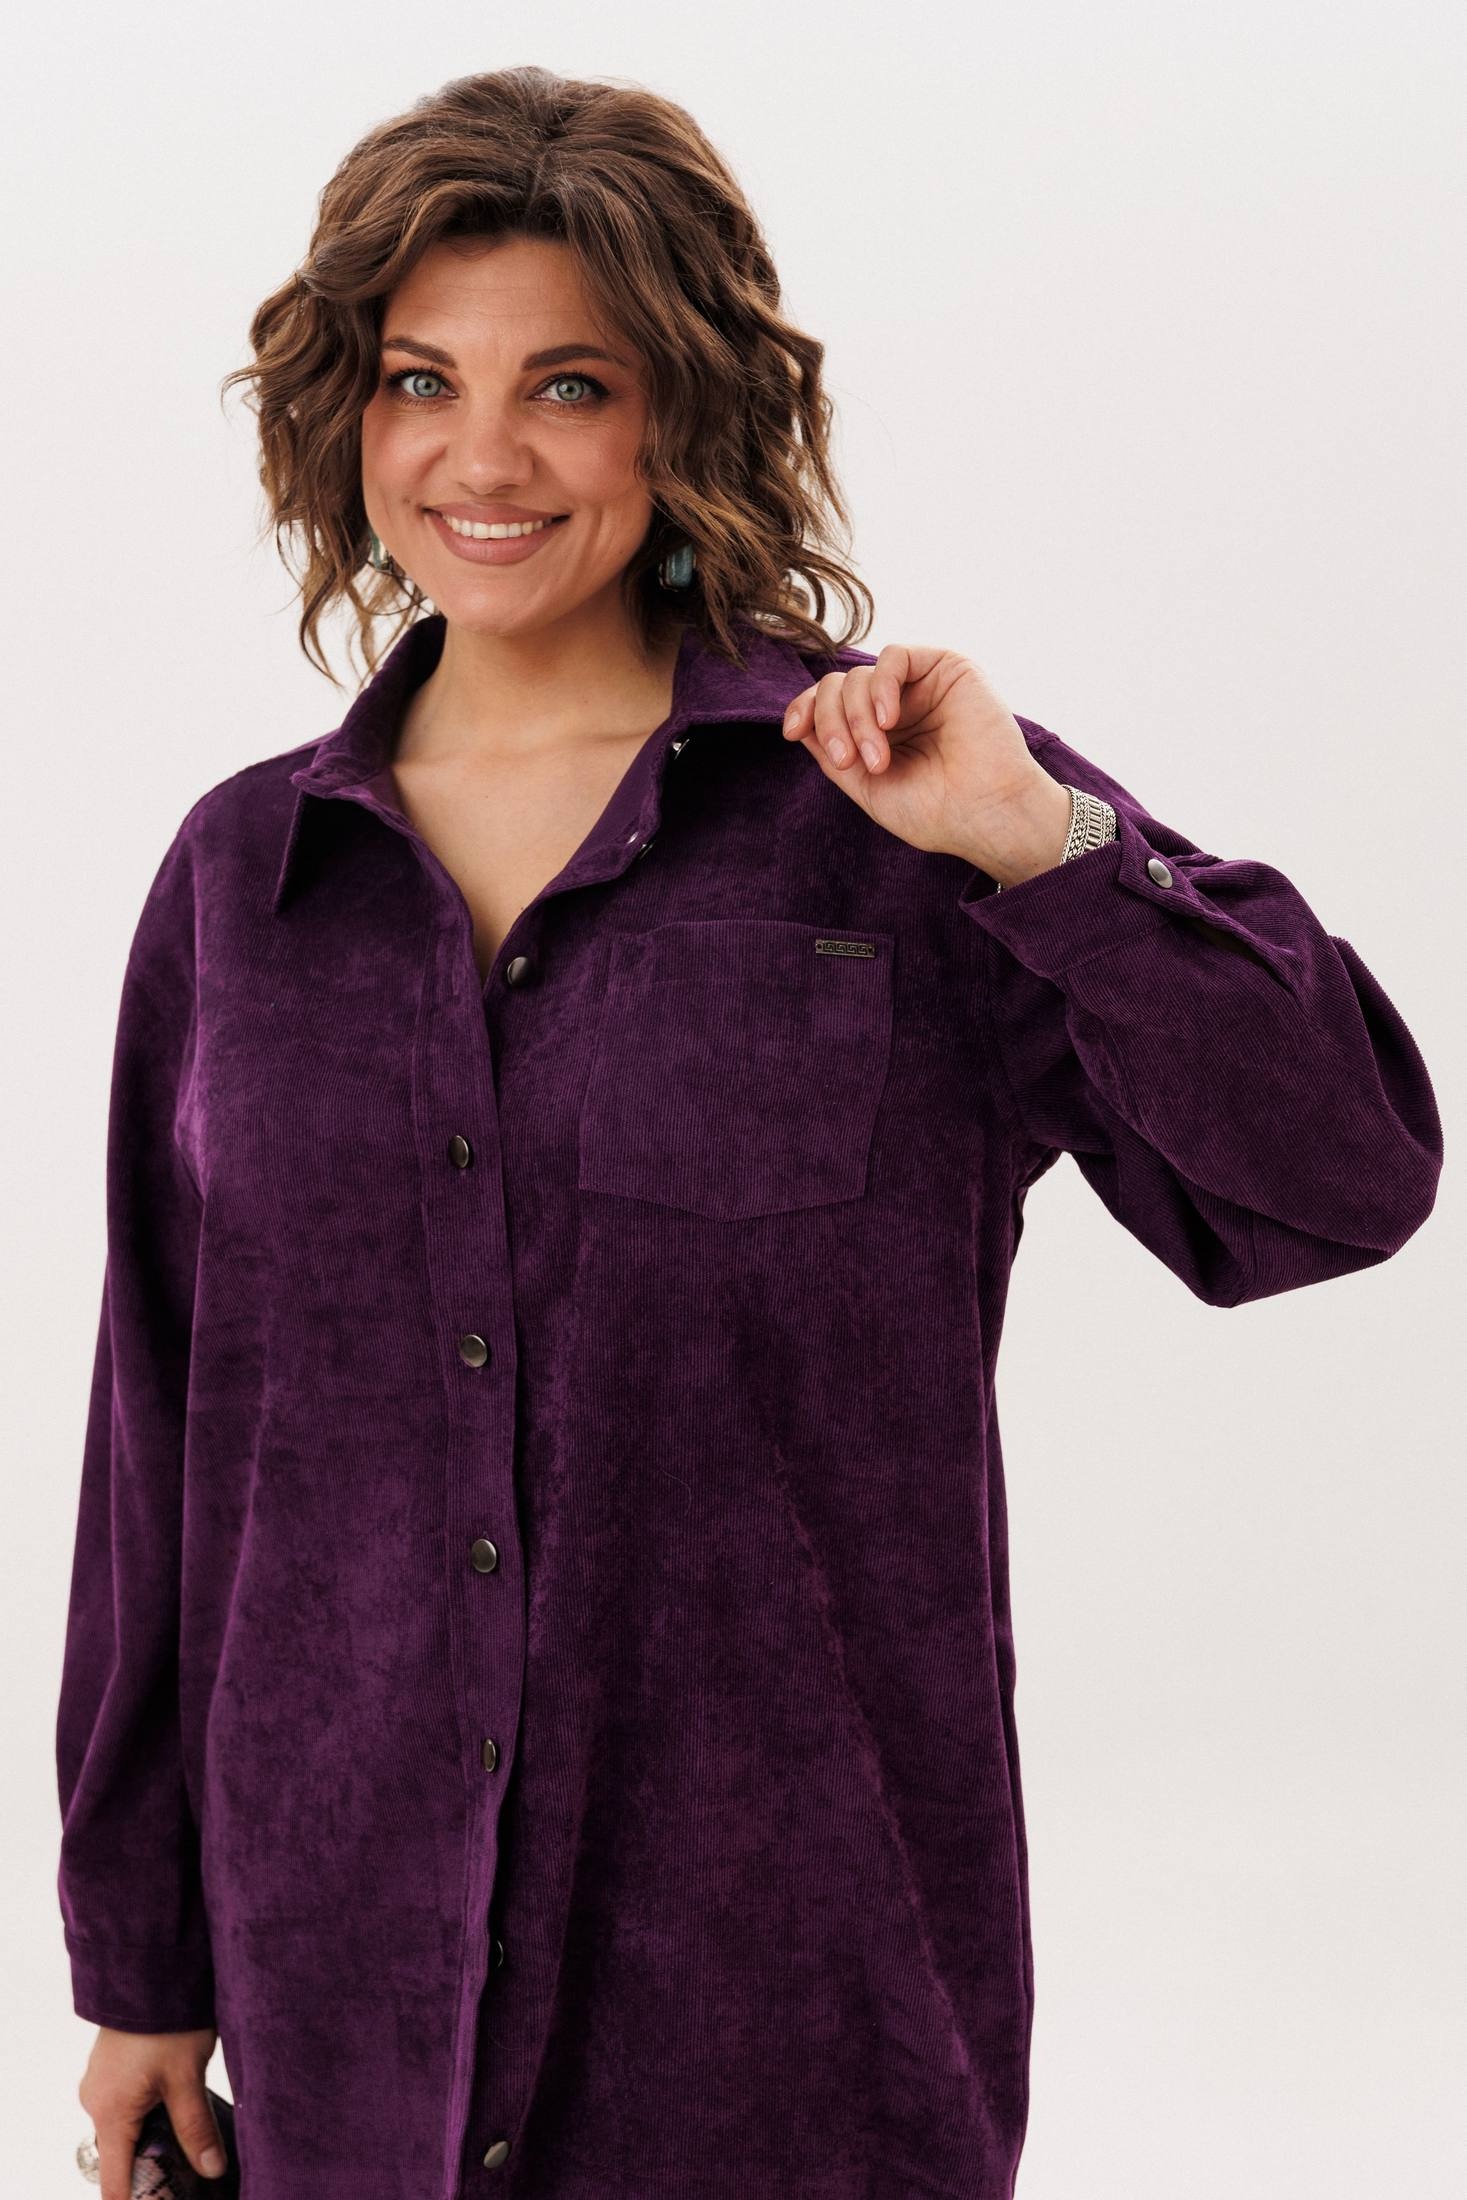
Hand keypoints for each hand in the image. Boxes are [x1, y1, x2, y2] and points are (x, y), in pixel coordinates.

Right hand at [78, 2026, 227, 2198]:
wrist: (152, 1966)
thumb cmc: (168, 2020)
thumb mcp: (188, 2077)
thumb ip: (196, 2128)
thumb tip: (211, 2169)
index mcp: (109, 2112)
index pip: (114, 2181)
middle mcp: (96, 2100)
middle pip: (122, 2153)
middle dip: (152, 2164)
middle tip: (187, 2169)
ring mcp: (100, 2082)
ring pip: (126, 2126)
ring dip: (152, 2133)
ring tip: (187, 2130)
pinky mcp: (110, 2066)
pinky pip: (125, 2102)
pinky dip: (147, 2110)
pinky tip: (175, 2100)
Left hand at [781, 642, 1074, 887]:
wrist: (986, 816)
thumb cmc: (936, 812)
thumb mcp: (866, 788)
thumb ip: (832, 755)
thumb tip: (798, 722)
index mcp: (879, 733)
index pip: (828, 704)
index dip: (804, 709)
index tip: (792, 731)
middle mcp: (898, 704)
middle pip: (837, 687)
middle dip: (831, 722)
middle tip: (848, 760)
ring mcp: (921, 686)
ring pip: (860, 676)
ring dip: (857, 718)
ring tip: (879, 759)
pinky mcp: (947, 668)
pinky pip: (895, 656)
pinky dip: (883, 685)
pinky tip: (889, 720)